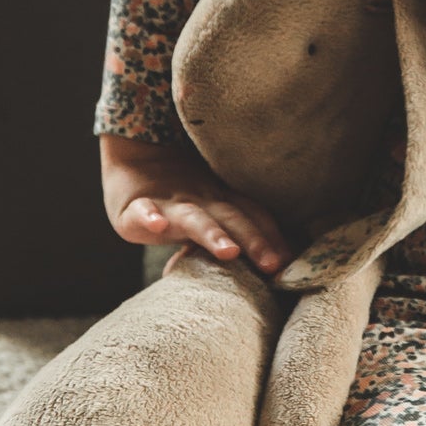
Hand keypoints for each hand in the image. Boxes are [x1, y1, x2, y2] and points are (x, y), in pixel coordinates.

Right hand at [99, 134, 293, 275]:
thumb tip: (280, 263)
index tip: (292, 261)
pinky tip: (157, 224)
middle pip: (233, 218)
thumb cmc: (181, 198)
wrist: (133, 161)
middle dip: (255, 240)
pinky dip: (149, 217)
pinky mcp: (135, 207)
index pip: (254, 217)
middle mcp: (202, 201)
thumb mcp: (211, 212)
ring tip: (229, 251)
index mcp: (223, 203)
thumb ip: (238, 233)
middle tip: (273, 264)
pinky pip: (142, 211)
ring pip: (194, 218)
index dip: (273, 237)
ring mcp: (170, 204)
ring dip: (212, 233)